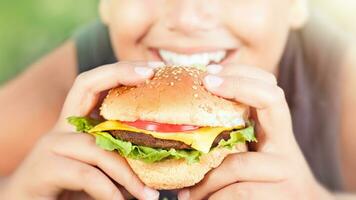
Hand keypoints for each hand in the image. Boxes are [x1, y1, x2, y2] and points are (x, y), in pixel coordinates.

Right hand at [1, 62, 163, 199]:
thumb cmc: (70, 190)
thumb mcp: (101, 170)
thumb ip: (120, 158)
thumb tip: (159, 157)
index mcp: (78, 125)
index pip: (95, 85)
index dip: (121, 71)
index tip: (152, 68)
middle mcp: (63, 128)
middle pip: (86, 84)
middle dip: (120, 73)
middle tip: (153, 74)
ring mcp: (51, 145)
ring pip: (97, 145)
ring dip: (128, 173)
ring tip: (150, 195)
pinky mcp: (44, 168)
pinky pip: (86, 174)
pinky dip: (109, 191)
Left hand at [178, 64, 332, 199]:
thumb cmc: (268, 180)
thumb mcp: (256, 154)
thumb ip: (236, 136)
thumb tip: (191, 122)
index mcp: (276, 132)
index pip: (269, 90)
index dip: (243, 75)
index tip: (211, 74)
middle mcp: (285, 144)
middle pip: (270, 99)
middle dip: (237, 85)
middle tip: (205, 83)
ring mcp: (286, 168)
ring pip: (238, 163)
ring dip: (206, 178)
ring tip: (185, 192)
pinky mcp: (281, 194)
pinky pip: (238, 191)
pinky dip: (213, 198)